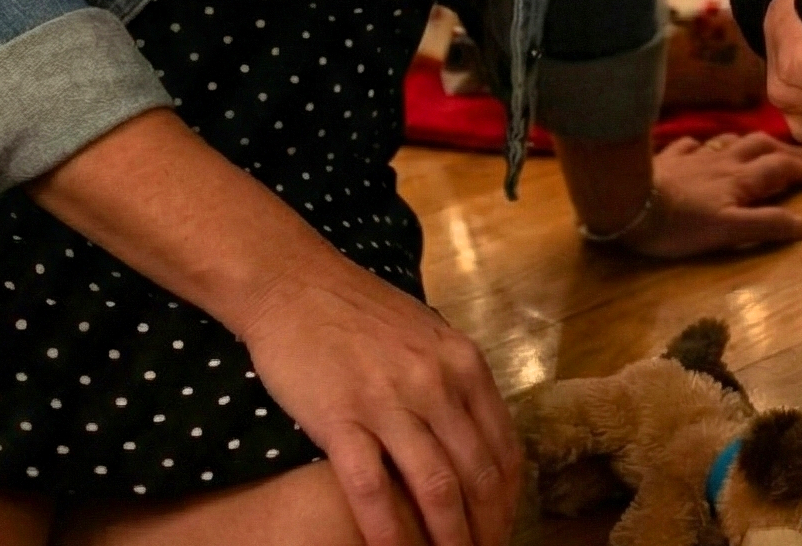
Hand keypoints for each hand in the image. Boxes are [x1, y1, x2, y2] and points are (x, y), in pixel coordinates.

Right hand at [237, 257, 522, 545]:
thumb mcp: (426, 336)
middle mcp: (436, 381)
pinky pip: (371, 488)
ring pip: (435, 488)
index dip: (508, 503)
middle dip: (485, 530)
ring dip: (447, 541)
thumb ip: (453, 382)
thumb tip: (478, 438)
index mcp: (463, 362)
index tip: (502, 532)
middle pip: (477, 476)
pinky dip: (386, 533)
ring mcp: (390, 399)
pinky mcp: (341, 417)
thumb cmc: (359, 311)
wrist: (294, 281)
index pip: (503, 448)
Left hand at [620, 131, 801, 257]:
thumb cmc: (681, 224)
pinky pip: (690, 145)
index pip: (778, 169)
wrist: (630, 203)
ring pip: (728, 141)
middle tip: (798, 157)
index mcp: (739, 181)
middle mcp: (721, 163)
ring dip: (748, 142)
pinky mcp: (669, 159)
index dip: (800, 169)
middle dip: (782, 150)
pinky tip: (700, 147)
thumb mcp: (728, 232)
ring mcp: (694, 158)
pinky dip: (703, 145)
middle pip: (758, 147)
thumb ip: (766, 225)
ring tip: (758, 147)